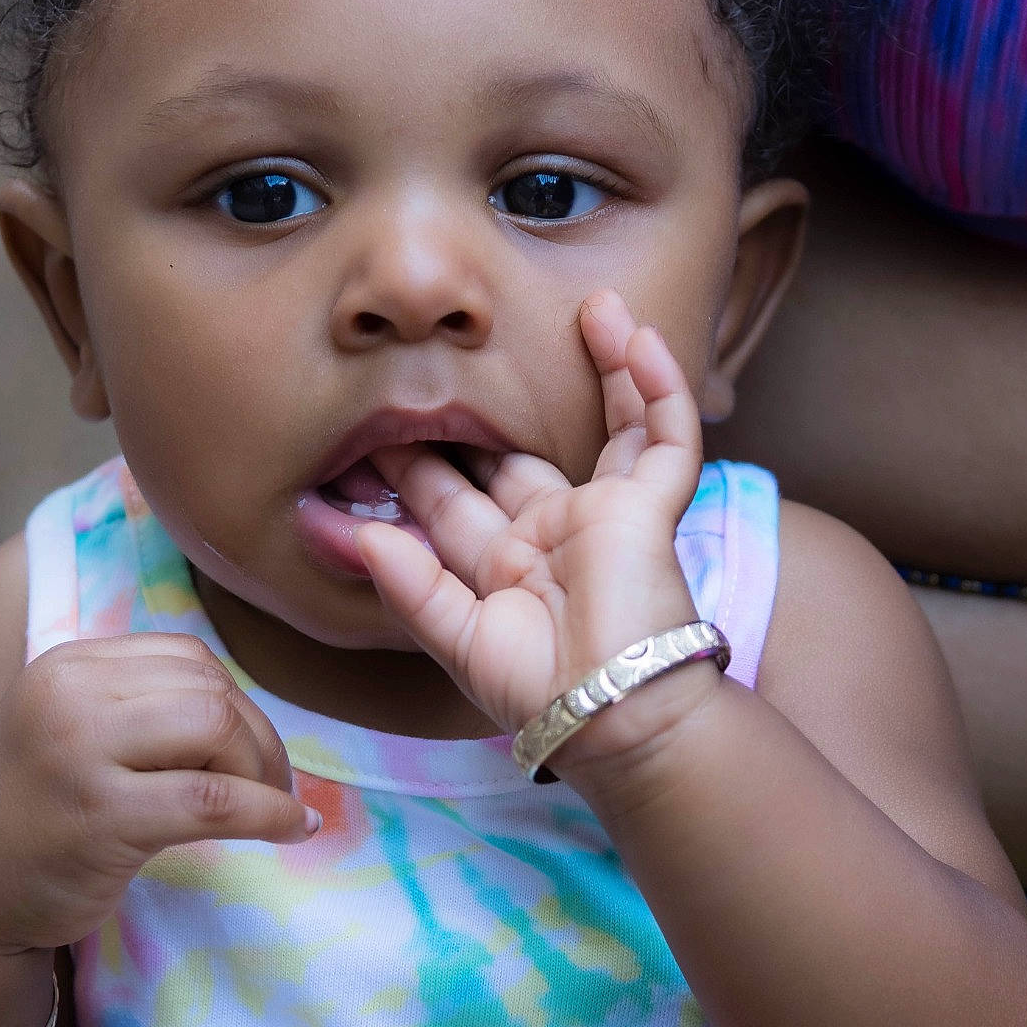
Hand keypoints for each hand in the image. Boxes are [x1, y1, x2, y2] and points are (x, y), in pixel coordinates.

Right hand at [0, 633, 315, 954]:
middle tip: (272, 788)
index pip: (186, 657)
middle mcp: (68, 696)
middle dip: (260, 739)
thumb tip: (247, 715)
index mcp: (66, 665)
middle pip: (209, 690)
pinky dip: (269, 813)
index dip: (235, 703)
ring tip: (275, 808)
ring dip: (264, 772)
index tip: (249, 752)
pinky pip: (216, 801)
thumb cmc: (30, 816)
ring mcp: (80, 755)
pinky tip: (294, 830)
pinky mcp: (101, 818)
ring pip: (217, 730)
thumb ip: (139, 706)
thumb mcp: (71, 732)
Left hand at [357, 292, 704, 746]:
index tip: (371, 425)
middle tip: (458, 343)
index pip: (454, 498)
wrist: (612, 719)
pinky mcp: (652, 511)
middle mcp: (553, 534)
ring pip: (613, 426)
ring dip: (606, 367)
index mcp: (504, 568)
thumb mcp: (457, 639)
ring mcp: (607, 517)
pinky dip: (658, 388)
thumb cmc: (538, 694)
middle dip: (488, 401)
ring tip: (592, 307)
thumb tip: (361, 532)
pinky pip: (666, 437)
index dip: (418, 462)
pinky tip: (637, 338)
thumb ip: (409, 586)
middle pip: (519, 449)